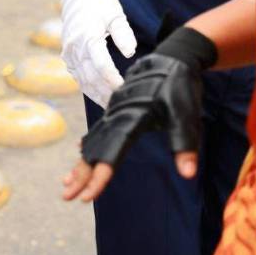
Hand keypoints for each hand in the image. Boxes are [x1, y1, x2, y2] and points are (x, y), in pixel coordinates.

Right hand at [57, 0, 137, 107]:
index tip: (124, 87)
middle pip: (91, 76)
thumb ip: (123, 33)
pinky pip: (78, 76)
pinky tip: (100, 96)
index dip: (112, 79)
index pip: (100, 64)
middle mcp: (75, 47)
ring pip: (82, 80)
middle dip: (106, 92)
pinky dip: (89, 88)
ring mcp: (69, 53)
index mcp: (87, 36)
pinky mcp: (68, 56)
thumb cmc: (100, 1)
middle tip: (122, 102)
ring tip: (113, 105)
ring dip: (97, 94)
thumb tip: (130, 52)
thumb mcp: (115, 13)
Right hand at [63, 48, 204, 202]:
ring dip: (82, 163)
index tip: (86, 198)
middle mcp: (119, 113)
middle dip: (82, 175)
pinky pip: (100, 130)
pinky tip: (81, 154)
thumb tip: (188, 175)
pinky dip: (89, 146)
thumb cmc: (182, 86)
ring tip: (67, 184)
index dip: (100, 176)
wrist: (175, 56)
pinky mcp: (119, 107)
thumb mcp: (188, 114)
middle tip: (66, 197)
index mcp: (133, 115)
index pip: (113, 151)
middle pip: (97, 148)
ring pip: (95, 140)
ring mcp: (116, 109)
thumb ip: (185, 144)